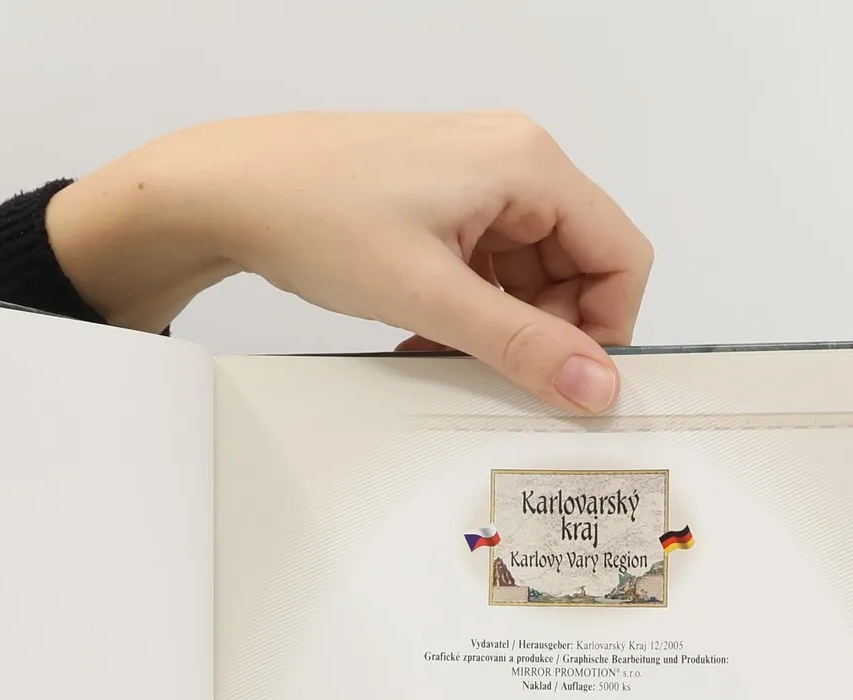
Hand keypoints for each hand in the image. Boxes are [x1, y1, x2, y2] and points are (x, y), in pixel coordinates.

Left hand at [47, 111, 652, 413]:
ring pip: (529, 277)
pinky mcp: (443, 206)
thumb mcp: (429, 295)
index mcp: (528, 164)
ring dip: (499, 328)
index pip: (620, 254)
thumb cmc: (314, 213)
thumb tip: (594, 384)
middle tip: (495, 374)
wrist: (232, 192)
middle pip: (577, 269)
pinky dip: (469, 312)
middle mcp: (512, 163)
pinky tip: (425, 335)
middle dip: (544, 332)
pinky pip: (487, 271)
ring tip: (442, 349)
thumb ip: (521, 346)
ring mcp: (476, 184)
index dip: (605, 328)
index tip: (571, 382)